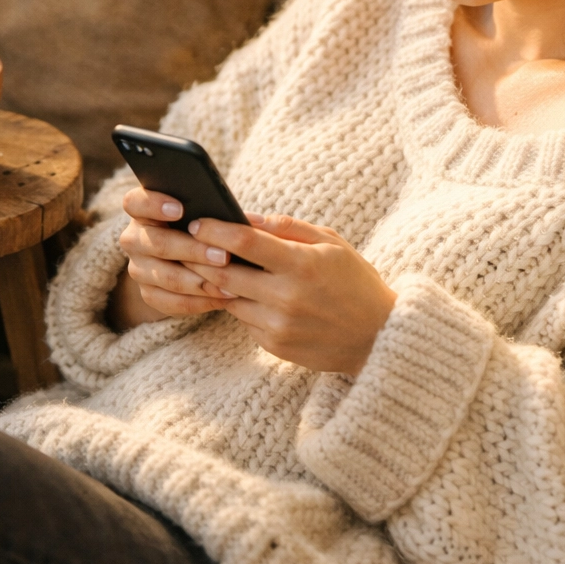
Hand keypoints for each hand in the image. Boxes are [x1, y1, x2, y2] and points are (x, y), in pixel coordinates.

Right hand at [113, 187, 233, 325]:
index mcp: (143, 210)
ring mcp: (138, 268)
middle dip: (193, 250)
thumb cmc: (200, 228)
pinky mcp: (148, 293)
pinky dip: (199, 301)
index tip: (180, 209)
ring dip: (199, 281)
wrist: (184, 258)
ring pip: (165, 276)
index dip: (154, 204)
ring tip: (229, 285)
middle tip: (223, 256)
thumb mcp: (204, 214)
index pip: (135, 202)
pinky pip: (170, 302)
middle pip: (157, 243)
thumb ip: (221, 213)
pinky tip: (222, 298)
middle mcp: (134, 238)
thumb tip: (255, 222)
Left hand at [183, 213, 396, 375]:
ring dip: (218, 282)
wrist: (378, 337)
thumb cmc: (355, 281)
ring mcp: (279, 326)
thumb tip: (247, 216)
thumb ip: (288, 227)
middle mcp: (287, 297)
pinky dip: (242, 304)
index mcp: (303, 265)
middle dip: (201, 256)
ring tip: (210, 264)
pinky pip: (245, 319)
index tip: (196, 221)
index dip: (215, 230)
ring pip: (229, 298)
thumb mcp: (332, 242)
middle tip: (186, 243)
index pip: (245, 243)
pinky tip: (248, 292)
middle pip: (225, 273)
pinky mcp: (275, 346)